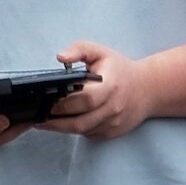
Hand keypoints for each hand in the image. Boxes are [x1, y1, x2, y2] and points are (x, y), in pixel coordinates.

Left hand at [37, 41, 151, 140]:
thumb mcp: (100, 52)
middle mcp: (112, 108)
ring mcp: (113, 123)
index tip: (46, 102)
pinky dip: (74, 129)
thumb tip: (60, 57)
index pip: (84, 100)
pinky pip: (88, 134)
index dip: (63, 103)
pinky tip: (63, 122)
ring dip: (61, 128)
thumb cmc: (119, 69)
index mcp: (109, 86)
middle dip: (56, 120)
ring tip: (44, 121)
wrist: (147, 89)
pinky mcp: (111, 133)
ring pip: (82, 131)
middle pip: (80, 121)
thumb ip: (79, 50)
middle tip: (38, 116)